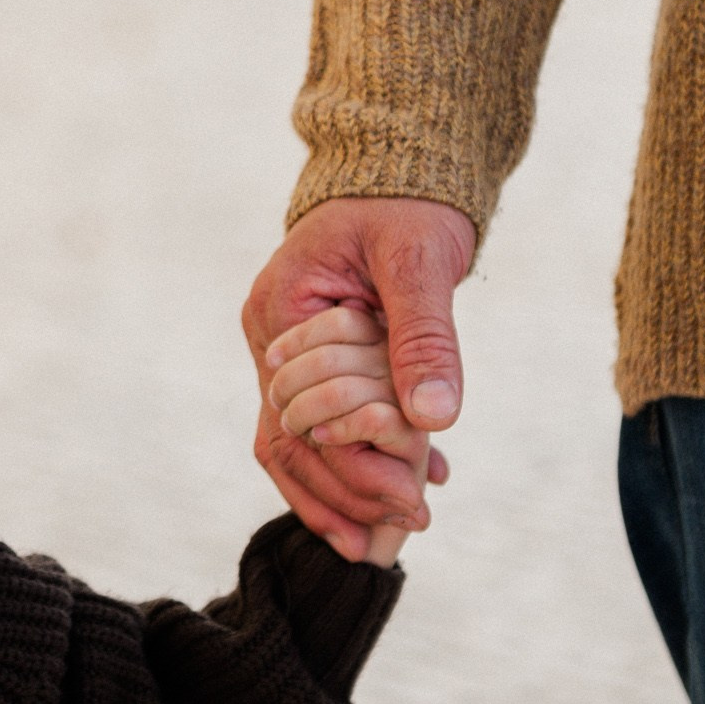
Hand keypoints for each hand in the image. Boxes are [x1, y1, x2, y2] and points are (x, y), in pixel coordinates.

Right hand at [242, 197, 475, 559]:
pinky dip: (360, 458)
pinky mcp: (312, 358)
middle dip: (346, 494)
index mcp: (280, 313)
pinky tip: (411, 484)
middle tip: (405, 533)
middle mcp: (270, 339)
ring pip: (300, 442)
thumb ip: (424, 337)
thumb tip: (434, 419)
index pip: (299, 419)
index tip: (410, 502)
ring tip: (395, 534)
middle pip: (291, 442)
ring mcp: (285, 352)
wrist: (400, 168)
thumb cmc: (406, 204)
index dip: (350, 468)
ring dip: (347, 489)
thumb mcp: (420, 263)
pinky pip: (323, 423)